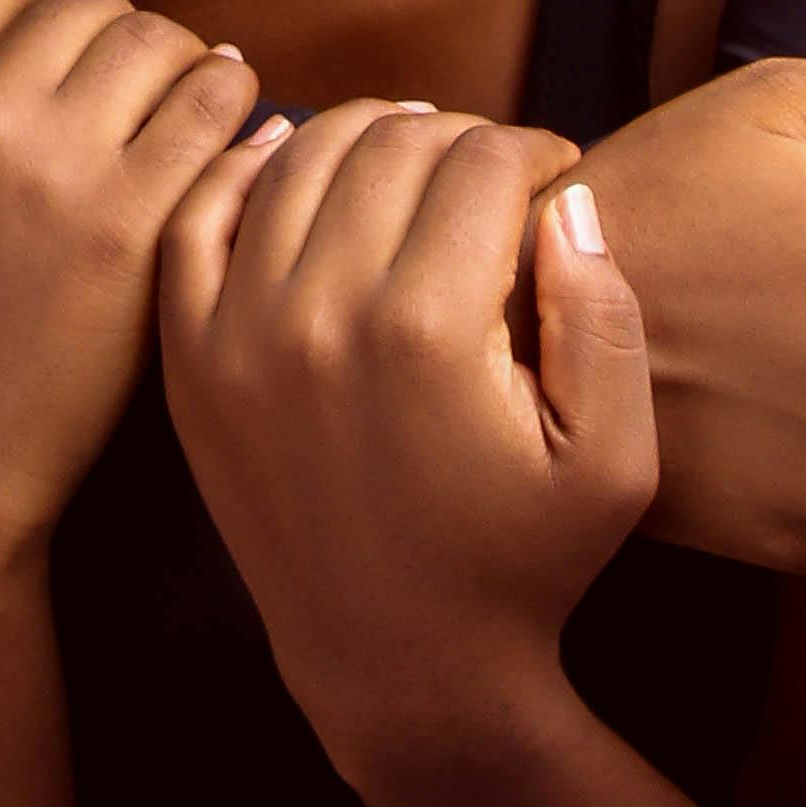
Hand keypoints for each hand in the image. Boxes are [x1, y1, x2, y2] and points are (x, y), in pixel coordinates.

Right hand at [0, 0, 265, 568]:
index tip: (46, 67)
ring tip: (173, 109)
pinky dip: (230, 106)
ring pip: (159, 40)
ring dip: (174, 64)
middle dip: (105, 37)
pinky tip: (223, 135)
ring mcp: (65, 171)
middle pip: (86, 1)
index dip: (29, 12)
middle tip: (117, 91)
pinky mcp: (141, 228)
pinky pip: (216, 108)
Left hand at [160, 104, 652, 777]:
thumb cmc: (522, 564)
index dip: (532, 148)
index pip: (479, 161)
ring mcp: (239, 336)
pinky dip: (241, 169)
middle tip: (488, 170)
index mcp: (429, 331)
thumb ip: (606, 317)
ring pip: (295, 161)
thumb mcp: (614, 461)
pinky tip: (288, 154)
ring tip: (409, 159)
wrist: (401, 669)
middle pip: (389, 144)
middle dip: (455, 137)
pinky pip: (196, 220)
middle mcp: (320, 316)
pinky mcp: (192, 363)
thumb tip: (566, 195)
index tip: (552, 173)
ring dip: (361, 137)